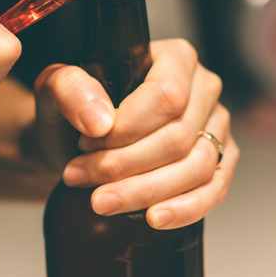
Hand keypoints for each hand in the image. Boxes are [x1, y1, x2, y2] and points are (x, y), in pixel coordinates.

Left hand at [34, 39, 238, 228]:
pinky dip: (185, 209)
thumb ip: (70, 89)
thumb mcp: (55, 89)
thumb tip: (100, 121)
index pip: (166, 96)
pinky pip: (214, 189)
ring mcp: (216, 126)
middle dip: (125, 166)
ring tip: (101, 201)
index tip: (86, 144)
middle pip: (178, 136)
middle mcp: (204, 88)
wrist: (75, 145)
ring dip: (146, 191)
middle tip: (81, 178)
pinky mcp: (220, 162)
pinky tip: (154, 218)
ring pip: (196, 166)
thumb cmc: (73, 112)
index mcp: (174, 58)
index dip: (127, 129)